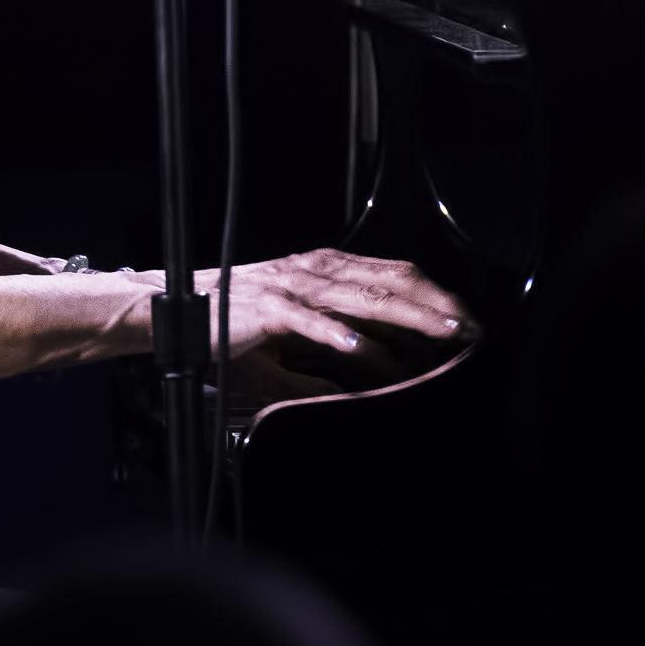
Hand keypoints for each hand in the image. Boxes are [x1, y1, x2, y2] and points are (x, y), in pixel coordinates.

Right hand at [199, 250, 472, 358]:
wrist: (175, 310)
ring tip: (438, 334)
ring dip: (404, 317)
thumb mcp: (294, 335)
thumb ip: (333, 352)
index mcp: (324, 270)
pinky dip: (334, 333)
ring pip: (359, 299)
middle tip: (469, 330)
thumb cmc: (234, 322)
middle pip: (388, 282)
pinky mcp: (265, 311)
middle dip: (434, 306)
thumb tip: (372, 375)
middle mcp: (314, 271)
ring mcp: (292, 288)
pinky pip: (306, 321)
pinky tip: (359, 347)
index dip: (433, 295)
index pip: (392, 274)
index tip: (465, 320)